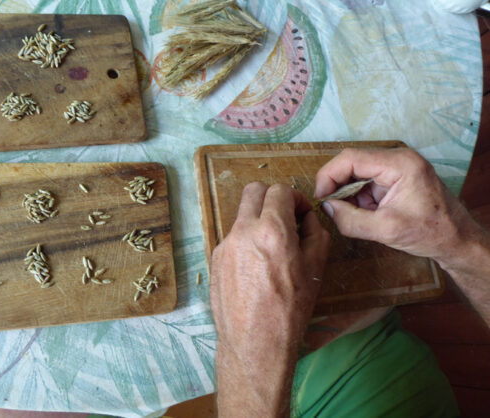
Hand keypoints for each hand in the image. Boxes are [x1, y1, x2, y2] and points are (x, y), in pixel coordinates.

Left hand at [210, 183, 329, 416]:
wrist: (254, 341)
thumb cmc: (289, 309)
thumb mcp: (315, 268)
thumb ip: (315, 232)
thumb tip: (307, 217)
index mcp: (272, 230)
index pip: (280, 190)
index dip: (295, 197)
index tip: (301, 212)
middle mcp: (244, 231)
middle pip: (254, 190)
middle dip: (272, 198)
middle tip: (285, 217)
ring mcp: (225, 244)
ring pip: (242, 214)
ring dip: (259, 219)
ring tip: (272, 247)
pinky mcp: (215, 257)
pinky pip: (233, 237)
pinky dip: (247, 240)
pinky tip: (256, 266)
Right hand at [314, 148, 478, 268]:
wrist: (458, 241)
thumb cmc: (431, 233)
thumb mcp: (387, 230)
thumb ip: (351, 220)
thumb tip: (326, 209)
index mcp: (400, 163)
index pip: (351, 158)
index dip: (329, 176)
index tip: (320, 198)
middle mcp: (398, 159)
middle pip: (352, 163)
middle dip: (337, 186)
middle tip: (329, 207)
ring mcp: (397, 168)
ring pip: (357, 174)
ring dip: (348, 194)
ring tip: (352, 215)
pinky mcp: (395, 179)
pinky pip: (366, 183)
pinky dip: (358, 198)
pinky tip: (364, 214)